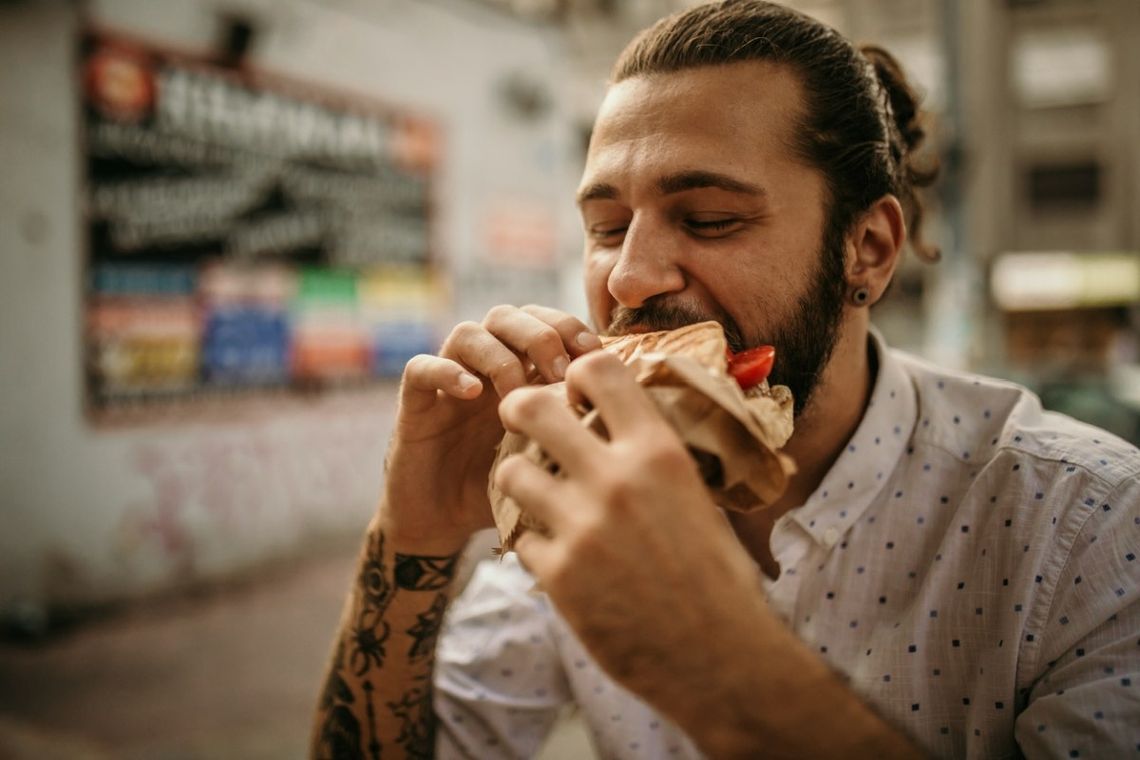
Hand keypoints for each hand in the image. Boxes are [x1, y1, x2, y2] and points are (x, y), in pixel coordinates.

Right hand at [381, 305, 600, 553]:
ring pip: (469, 332)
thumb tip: (639, 420)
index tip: (597, 356)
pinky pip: (422, 367)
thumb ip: (581, 433)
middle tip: (562, 372)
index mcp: (522, 371)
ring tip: (517, 391)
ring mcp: (449, 381)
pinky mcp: (415, 403)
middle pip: (509, 315)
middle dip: (540, 334)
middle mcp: (485, 367)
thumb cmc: (505, 490)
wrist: (444, 523)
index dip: (571, 328)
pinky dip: (448, 371)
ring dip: (499, 355)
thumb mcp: (552, 458)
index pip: (546, 322)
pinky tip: (472, 393)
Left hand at [493, 351, 768, 716]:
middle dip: (519, 410)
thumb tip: (620, 420)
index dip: (576, 375)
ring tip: (537, 493)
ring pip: (509, 471)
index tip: (575, 394)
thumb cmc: (717, 574)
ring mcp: (581, 527)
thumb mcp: (695, 495)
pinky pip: (519, 536)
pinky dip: (534, 542)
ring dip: (519, 479)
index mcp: (657, 451)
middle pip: (530, 408)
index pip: (597, 369)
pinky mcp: (557, 575)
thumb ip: (652, 455)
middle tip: (524, 424)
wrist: (719, 655)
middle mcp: (615, 479)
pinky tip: (557, 554)